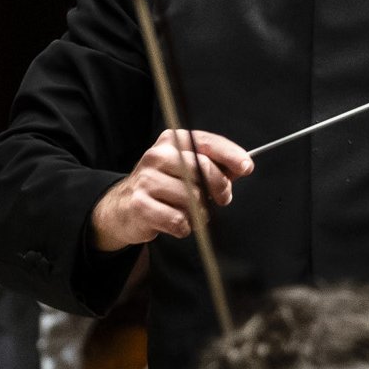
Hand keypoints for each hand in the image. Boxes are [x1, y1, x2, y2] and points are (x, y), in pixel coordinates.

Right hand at [91, 129, 252, 251]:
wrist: (122, 207)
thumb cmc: (163, 187)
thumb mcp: (186, 168)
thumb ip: (215, 165)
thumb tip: (243, 166)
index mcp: (172, 141)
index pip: (206, 142)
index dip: (231, 154)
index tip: (246, 167)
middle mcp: (157, 156)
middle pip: (203, 168)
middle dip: (220, 187)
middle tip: (222, 199)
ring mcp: (146, 180)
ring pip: (193, 199)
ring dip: (200, 213)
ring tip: (190, 212)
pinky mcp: (140, 205)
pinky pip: (179, 220)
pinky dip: (184, 227)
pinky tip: (176, 222)